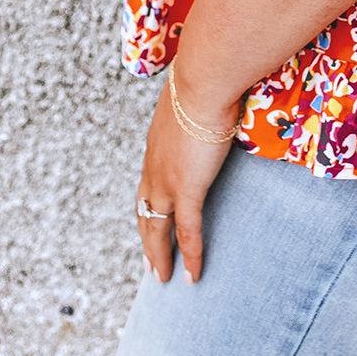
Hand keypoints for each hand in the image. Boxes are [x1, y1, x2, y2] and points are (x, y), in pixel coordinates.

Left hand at [135, 73, 240, 284]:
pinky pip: (188, 231)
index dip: (148, 206)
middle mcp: (154, 168)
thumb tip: (212, 96)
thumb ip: (199, 106)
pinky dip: (190, 255)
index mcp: (155, 146)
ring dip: (160, 255)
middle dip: (147, 240)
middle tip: (151, 263)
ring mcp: (168, 181)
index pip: (147, 184)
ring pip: (158, 229)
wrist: (204, 81)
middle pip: (144, 213)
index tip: (151, 219)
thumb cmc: (204, 78)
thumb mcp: (196, 96)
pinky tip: (193, 275)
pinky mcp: (187, 189)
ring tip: (163, 277)